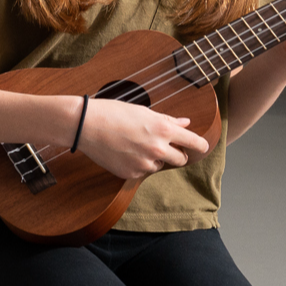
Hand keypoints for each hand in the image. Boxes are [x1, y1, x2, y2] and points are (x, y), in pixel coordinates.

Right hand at [75, 98, 212, 179]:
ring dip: (154, 158)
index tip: (201, 146)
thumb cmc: (112, 112)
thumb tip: (186, 123)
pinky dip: (137, 164)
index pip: (194, 142)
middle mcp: (157, 148)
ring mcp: (144, 163)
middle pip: (181, 159)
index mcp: (163, 129)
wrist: (84, 126)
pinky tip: (124, 152)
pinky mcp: (131, 173)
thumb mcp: (143, 111)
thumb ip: (167, 120)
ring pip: (159, 165)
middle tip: (164, 145)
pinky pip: (142, 171)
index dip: (200, 145)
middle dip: (177, 153)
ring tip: (134, 145)